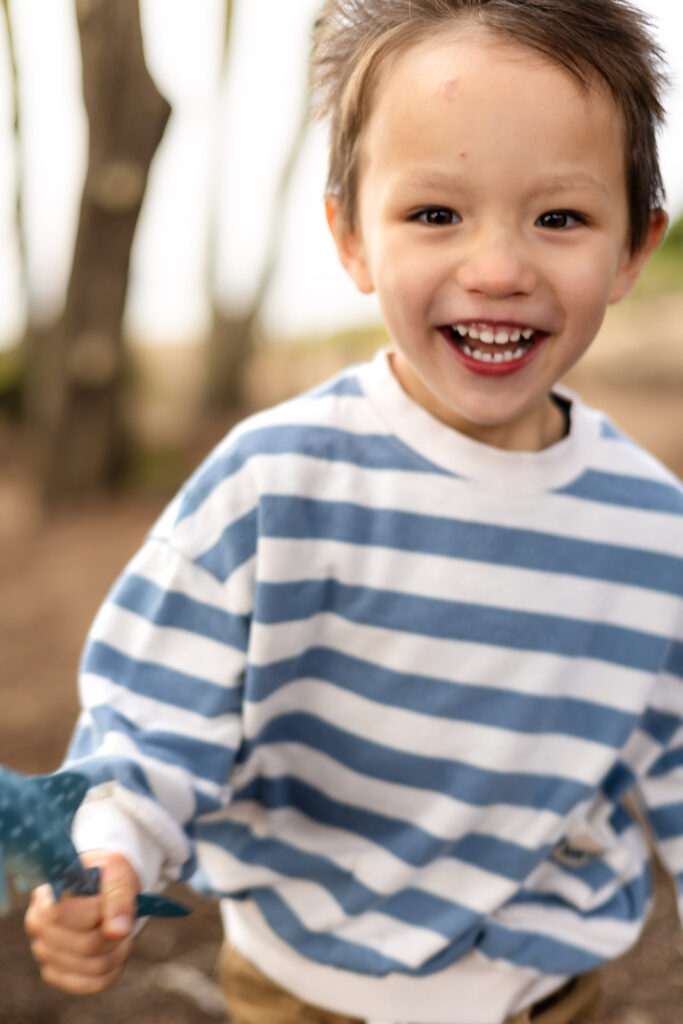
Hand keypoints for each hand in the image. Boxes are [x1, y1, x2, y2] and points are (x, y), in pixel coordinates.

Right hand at [25, 850, 138, 993]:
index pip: (62, 915)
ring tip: (119, 930)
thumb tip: (117, 931)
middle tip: (122, 916)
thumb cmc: (106, 876)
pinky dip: (113, 968)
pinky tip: (113, 949)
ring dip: (117, 950)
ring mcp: (44, 952)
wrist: (103, 886)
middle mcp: (38, 926)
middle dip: (114, 932)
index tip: (108, 899)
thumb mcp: (117, 871)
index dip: (95, 911)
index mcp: (46, 896)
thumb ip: (118, 895)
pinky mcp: (56, 973)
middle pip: (85, 946)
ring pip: (92, 967)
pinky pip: (92, 983)